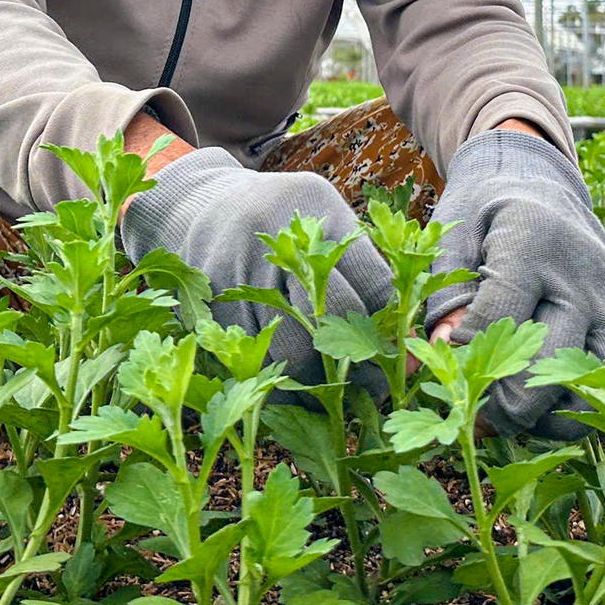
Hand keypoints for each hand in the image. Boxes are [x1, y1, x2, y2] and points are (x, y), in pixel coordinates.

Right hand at [119, 147, 392, 379]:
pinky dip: (281, 388)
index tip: (407, 360)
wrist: (198, 204)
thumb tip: (406, 334)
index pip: (372, 283)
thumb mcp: (323, 216)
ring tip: (345, 400)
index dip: (394, 330)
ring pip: (294, 351)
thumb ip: (360, 265)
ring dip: (324, 387)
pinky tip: (300, 395)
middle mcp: (278, 237)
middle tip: (380, 389)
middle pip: (335, 319)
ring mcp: (240, 271)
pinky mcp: (212, 304)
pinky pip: (254, 364)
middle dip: (364, 364)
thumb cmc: (280, 217)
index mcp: (319, 207)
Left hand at [424, 128, 604, 437]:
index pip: (500, 319)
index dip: (467, 354)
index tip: (447, 363)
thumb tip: (437, 357)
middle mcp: (581, 272)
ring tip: (512, 412)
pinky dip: (579, 404)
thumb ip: (441, 294)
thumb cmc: (483, 213)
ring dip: (550, 414)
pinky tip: (542, 402)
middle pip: (549, 364)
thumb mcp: (450, 234)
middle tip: (477, 408)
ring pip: (593, 383)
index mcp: (530, 241)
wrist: (539, 182)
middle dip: (506, 402)